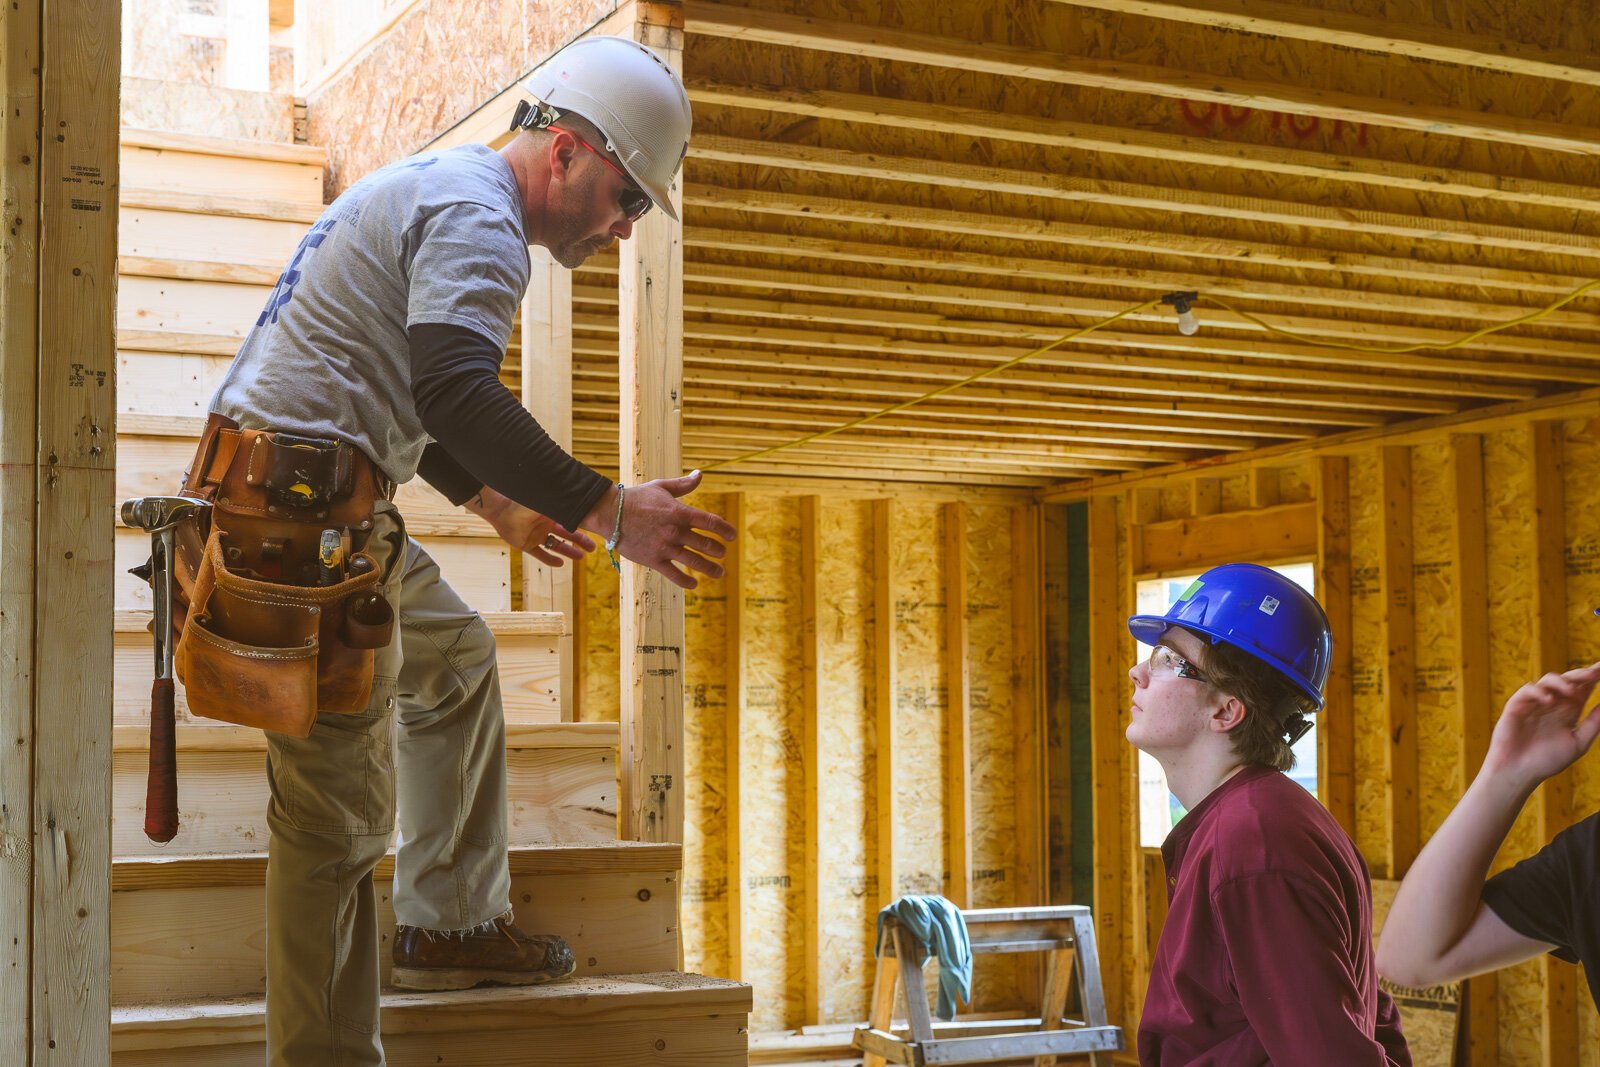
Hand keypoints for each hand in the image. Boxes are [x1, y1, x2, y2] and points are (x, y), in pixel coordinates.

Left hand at [468, 487, 594, 565]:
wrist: (500, 508)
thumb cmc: (521, 501)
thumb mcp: (544, 502)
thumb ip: (558, 505)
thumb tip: (576, 499)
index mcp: (551, 514)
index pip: (570, 521)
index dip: (581, 526)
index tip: (594, 529)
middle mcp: (545, 525)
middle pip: (567, 535)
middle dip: (580, 541)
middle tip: (593, 548)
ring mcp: (536, 536)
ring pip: (556, 546)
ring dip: (569, 552)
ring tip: (581, 557)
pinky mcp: (527, 545)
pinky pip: (541, 554)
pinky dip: (550, 560)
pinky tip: (561, 564)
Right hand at [582, 471, 735, 589]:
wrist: (610, 513)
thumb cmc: (636, 498)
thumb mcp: (661, 487)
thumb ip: (683, 484)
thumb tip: (700, 474)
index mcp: (680, 512)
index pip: (711, 522)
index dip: (725, 530)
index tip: (732, 536)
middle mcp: (675, 531)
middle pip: (706, 544)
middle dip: (718, 550)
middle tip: (722, 554)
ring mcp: (665, 547)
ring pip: (694, 562)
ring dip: (710, 568)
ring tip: (719, 572)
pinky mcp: (653, 560)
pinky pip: (674, 575)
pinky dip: (686, 581)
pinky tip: (694, 584)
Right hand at [1482, 662, 1599, 791]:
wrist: (1520, 772)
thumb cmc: (1547, 761)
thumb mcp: (1578, 743)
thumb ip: (1593, 723)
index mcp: (1569, 711)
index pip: (1584, 688)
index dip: (1595, 677)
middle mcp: (1553, 703)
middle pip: (1569, 680)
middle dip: (1582, 674)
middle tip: (1595, 672)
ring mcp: (1535, 703)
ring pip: (1548, 681)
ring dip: (1562, 682)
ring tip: (1572, 690)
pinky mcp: (1517, 705)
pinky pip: (1528, 690)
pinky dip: (1539, 691)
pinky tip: (1549, 700)